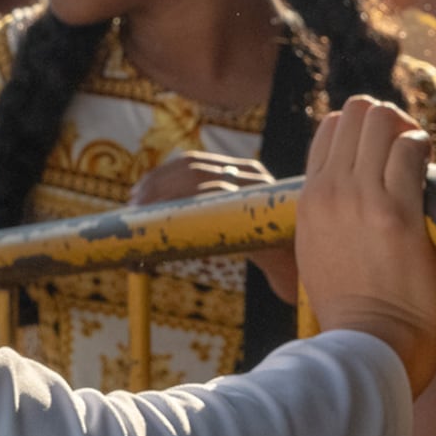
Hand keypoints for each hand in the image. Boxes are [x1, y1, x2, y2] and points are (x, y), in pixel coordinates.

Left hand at [134, 151, 293, 294]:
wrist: (301, 274)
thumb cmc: (263, 251)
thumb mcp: (234, 224)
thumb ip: (210, 211)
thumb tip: (160, 213)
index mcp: (246, 172)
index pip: (193, 161)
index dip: (159, 175)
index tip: (136, 195)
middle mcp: (253, 176)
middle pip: (192, 167)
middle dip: (155, 185)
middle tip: (133, 207)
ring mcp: (258, 193)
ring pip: (198, 182)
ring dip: (164, 201)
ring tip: (143, 222)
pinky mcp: (257, 217)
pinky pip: (214, 207)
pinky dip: (183, 217)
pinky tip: (165, 233)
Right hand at [291, 99, 435, 394]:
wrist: (366, 348)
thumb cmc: (353, 313)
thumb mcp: (318, 255)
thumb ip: (330, 221)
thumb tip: (354, 207)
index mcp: (308, 201)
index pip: (330, 130)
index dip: (364, 133)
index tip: (387, 158)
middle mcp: (329, 191)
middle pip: (356, 113)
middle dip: (389, 123)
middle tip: (410, 152)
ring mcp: (361, 199)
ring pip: (382, 119)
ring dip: (408, 132)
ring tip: (422, 162)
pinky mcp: (398, 213)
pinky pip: (411, 148)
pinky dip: (425, 149)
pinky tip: (432, 172)